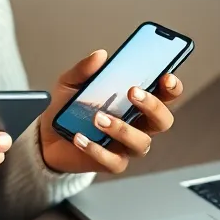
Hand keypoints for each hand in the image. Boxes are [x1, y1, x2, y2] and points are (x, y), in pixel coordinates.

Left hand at [38, 50, 184, 173]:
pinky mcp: (112, 163)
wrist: (48, 136)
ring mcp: (127, 146)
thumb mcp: (71, 83)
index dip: (171, 87)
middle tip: (133, 92)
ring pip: (141, 142)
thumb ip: (85, 69)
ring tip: (98, 118)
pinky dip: (97, 149)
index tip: (165, 77)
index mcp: (137, 102)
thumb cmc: (68, 108)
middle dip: (153, 106)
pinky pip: (113, 161)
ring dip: (122, 129)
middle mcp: (139, 124)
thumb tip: (99, 56)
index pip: (166, 95)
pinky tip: (81, 138)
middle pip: (163, 120)